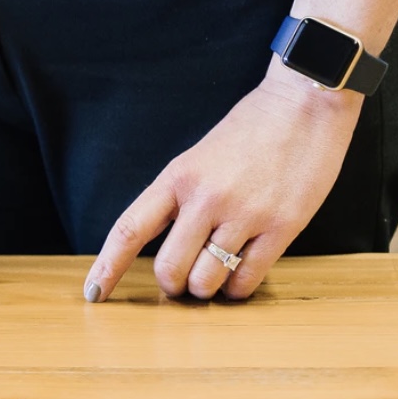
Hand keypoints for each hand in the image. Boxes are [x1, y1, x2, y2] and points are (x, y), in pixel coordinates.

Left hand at [85, 61, 362, 302]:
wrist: (304, 105)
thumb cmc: (248, 132)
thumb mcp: (196, 159)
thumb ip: (178, 198)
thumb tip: (162, 246)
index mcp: (176, 178)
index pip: (129, 230)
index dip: (107, 267)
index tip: (93, 293)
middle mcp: (205, 198)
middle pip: (169, 267)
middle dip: (172, 286)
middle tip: (181, 284)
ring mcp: (244, 213)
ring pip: (207, 279)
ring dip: (206, 290)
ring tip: (213, 280)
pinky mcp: (283, 226)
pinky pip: (248, 277)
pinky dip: (238, 288)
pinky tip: (238, 279)